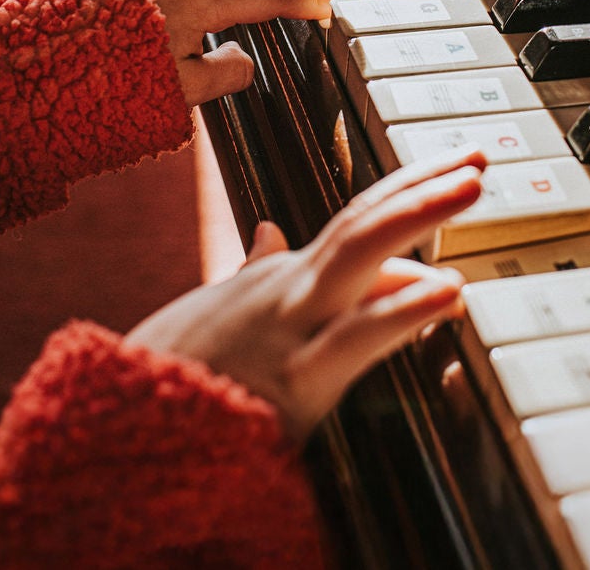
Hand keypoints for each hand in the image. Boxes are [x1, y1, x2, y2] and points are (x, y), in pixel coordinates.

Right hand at [125, 148, 487, 440]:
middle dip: (423, 184)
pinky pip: (355, 338)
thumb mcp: (208, 312)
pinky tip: (449, 291)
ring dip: (420, 215)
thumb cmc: (166, 376)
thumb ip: (246, 272)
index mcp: (277, 282)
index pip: (354, 222)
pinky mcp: (291, 382)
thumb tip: (270, 230)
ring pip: (360, 256)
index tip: (453, 167)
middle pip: (365, 222)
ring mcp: (289, 330)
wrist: (111, 432)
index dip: (405, 190)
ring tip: (471, 187)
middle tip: (478, 158)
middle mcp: (288, 292)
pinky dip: (404, 310)